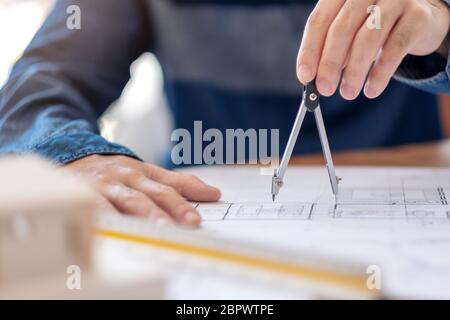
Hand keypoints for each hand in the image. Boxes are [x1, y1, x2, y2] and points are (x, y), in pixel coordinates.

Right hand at [64, 155, 220, 225]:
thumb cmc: (117, 172)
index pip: (167, 187)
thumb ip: (179, 183)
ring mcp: (105, 186)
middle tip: (188, 223)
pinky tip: (117, 229)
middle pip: (150, 194)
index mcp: (142, 173)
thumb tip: (214, 193)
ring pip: (125, 200)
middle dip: (170, 208)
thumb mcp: (147, 172)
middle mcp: (125, 178)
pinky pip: (95, 208)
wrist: (73, 158)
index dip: (183, 202)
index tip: (201, 215)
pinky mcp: (84, 195)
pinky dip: (105, 218)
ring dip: (142, 213)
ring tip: (157, 228)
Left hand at [297, 0, 449, 99]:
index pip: (319, 20)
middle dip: (330, 64)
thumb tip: (314, 79)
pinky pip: (395, 48)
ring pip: (367, 39)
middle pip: (341, 29)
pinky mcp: (418, 16)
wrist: (420, 18)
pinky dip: (380, 73)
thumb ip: (330, 50)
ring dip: (354, 71)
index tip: (305, 77)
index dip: (310, 50)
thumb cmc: (374, 28)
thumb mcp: (349, 33)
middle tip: (325, 89)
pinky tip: (371, 89)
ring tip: (348, 92)